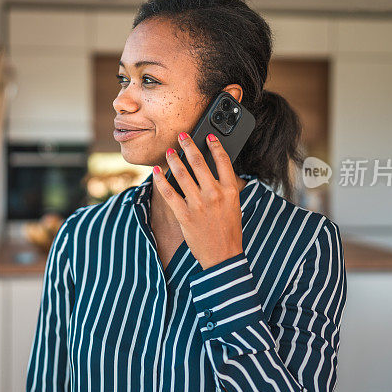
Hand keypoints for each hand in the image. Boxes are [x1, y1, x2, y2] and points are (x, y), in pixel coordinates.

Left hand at [152, 132, 243, 269]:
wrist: (223, 255)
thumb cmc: (229, 230)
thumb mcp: (235, 205)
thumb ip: (226, 188)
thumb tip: (215, 171)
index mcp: (230, 190)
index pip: (223, 161)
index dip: (215, 145)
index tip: (208, 136)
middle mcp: (215, 194)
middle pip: (199, 163)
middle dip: (189, 146)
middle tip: (182, 136)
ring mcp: (198, 204)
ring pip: (182, 175)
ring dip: (173, 160)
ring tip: (169, 152)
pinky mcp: (185, 215)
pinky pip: (169, 194)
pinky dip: (161, 181)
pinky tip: (157, 172)